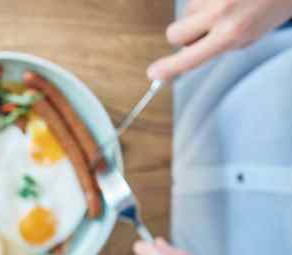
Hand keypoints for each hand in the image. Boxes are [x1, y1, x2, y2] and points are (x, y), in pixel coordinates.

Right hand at [148, 0, 291, 79]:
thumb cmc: (275, 5)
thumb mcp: (253, 34)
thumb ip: (223, 44)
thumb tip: (192, 49)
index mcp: (232, 34)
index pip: (189, 59)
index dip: (169, 68)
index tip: (153, 73)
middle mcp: (220, 14)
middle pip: (174, 34)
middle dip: (181, 36)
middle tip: (200, 32)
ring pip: (186, 12)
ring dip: (199, 12)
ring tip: (226, 4)